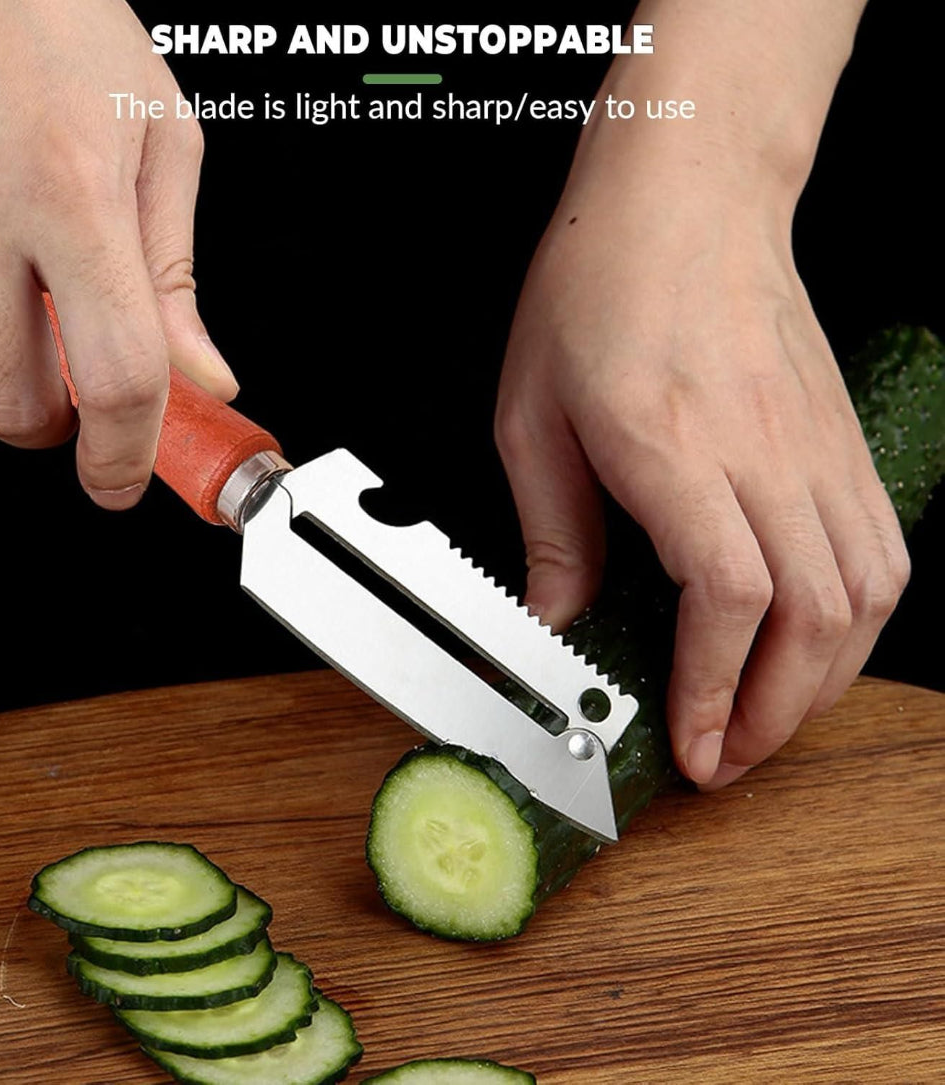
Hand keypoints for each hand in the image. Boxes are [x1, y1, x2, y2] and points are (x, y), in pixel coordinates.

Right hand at [0, 0, 235, 508]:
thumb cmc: (68, 28)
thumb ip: (176, 279)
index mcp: (76, 196)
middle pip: (12, 404)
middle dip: (58, 423)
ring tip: (23, 317)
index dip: (126, 454)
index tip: (124, 480)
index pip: (115, 378)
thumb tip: (199, 377)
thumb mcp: (162, 145)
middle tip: (81, 386)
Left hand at [495, 111, 908, 789]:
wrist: (686, 196)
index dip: (714, 687)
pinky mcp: (842, 435)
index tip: (691, 741)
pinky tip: (822, 644)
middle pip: (812, 614)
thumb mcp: (530, 413)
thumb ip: (551, 529)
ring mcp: (815, 440)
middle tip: (728, 757)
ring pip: (865, 592)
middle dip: (775, 713)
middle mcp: (760, 446)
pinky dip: (861, 619)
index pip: (726, 593)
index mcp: (669, 441)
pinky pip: (882, 545)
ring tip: (770, 719)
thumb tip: (557, 621)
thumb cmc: (596, 287)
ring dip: (825, 679)